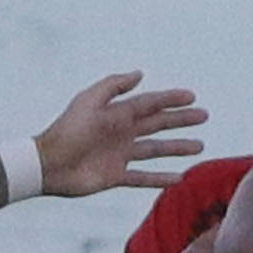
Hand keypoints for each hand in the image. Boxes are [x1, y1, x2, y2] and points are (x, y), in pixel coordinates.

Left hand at [33, 74, 208, 198]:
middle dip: (181, 120)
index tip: (192, 96)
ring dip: (177, 147)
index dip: (171, 99)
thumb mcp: (89, 100)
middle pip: (157, 124)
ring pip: (155, 150)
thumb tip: (140, 74)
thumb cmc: (67, 129)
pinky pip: (143, 178)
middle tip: (204, 116)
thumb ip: (113, 86)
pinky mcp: (115, 176)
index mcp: (117, 113)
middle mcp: (121, 132)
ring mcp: (120, 155)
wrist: (48, 164)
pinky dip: (160, 178)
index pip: (150, 103)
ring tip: (200, 146)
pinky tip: (179, 178)